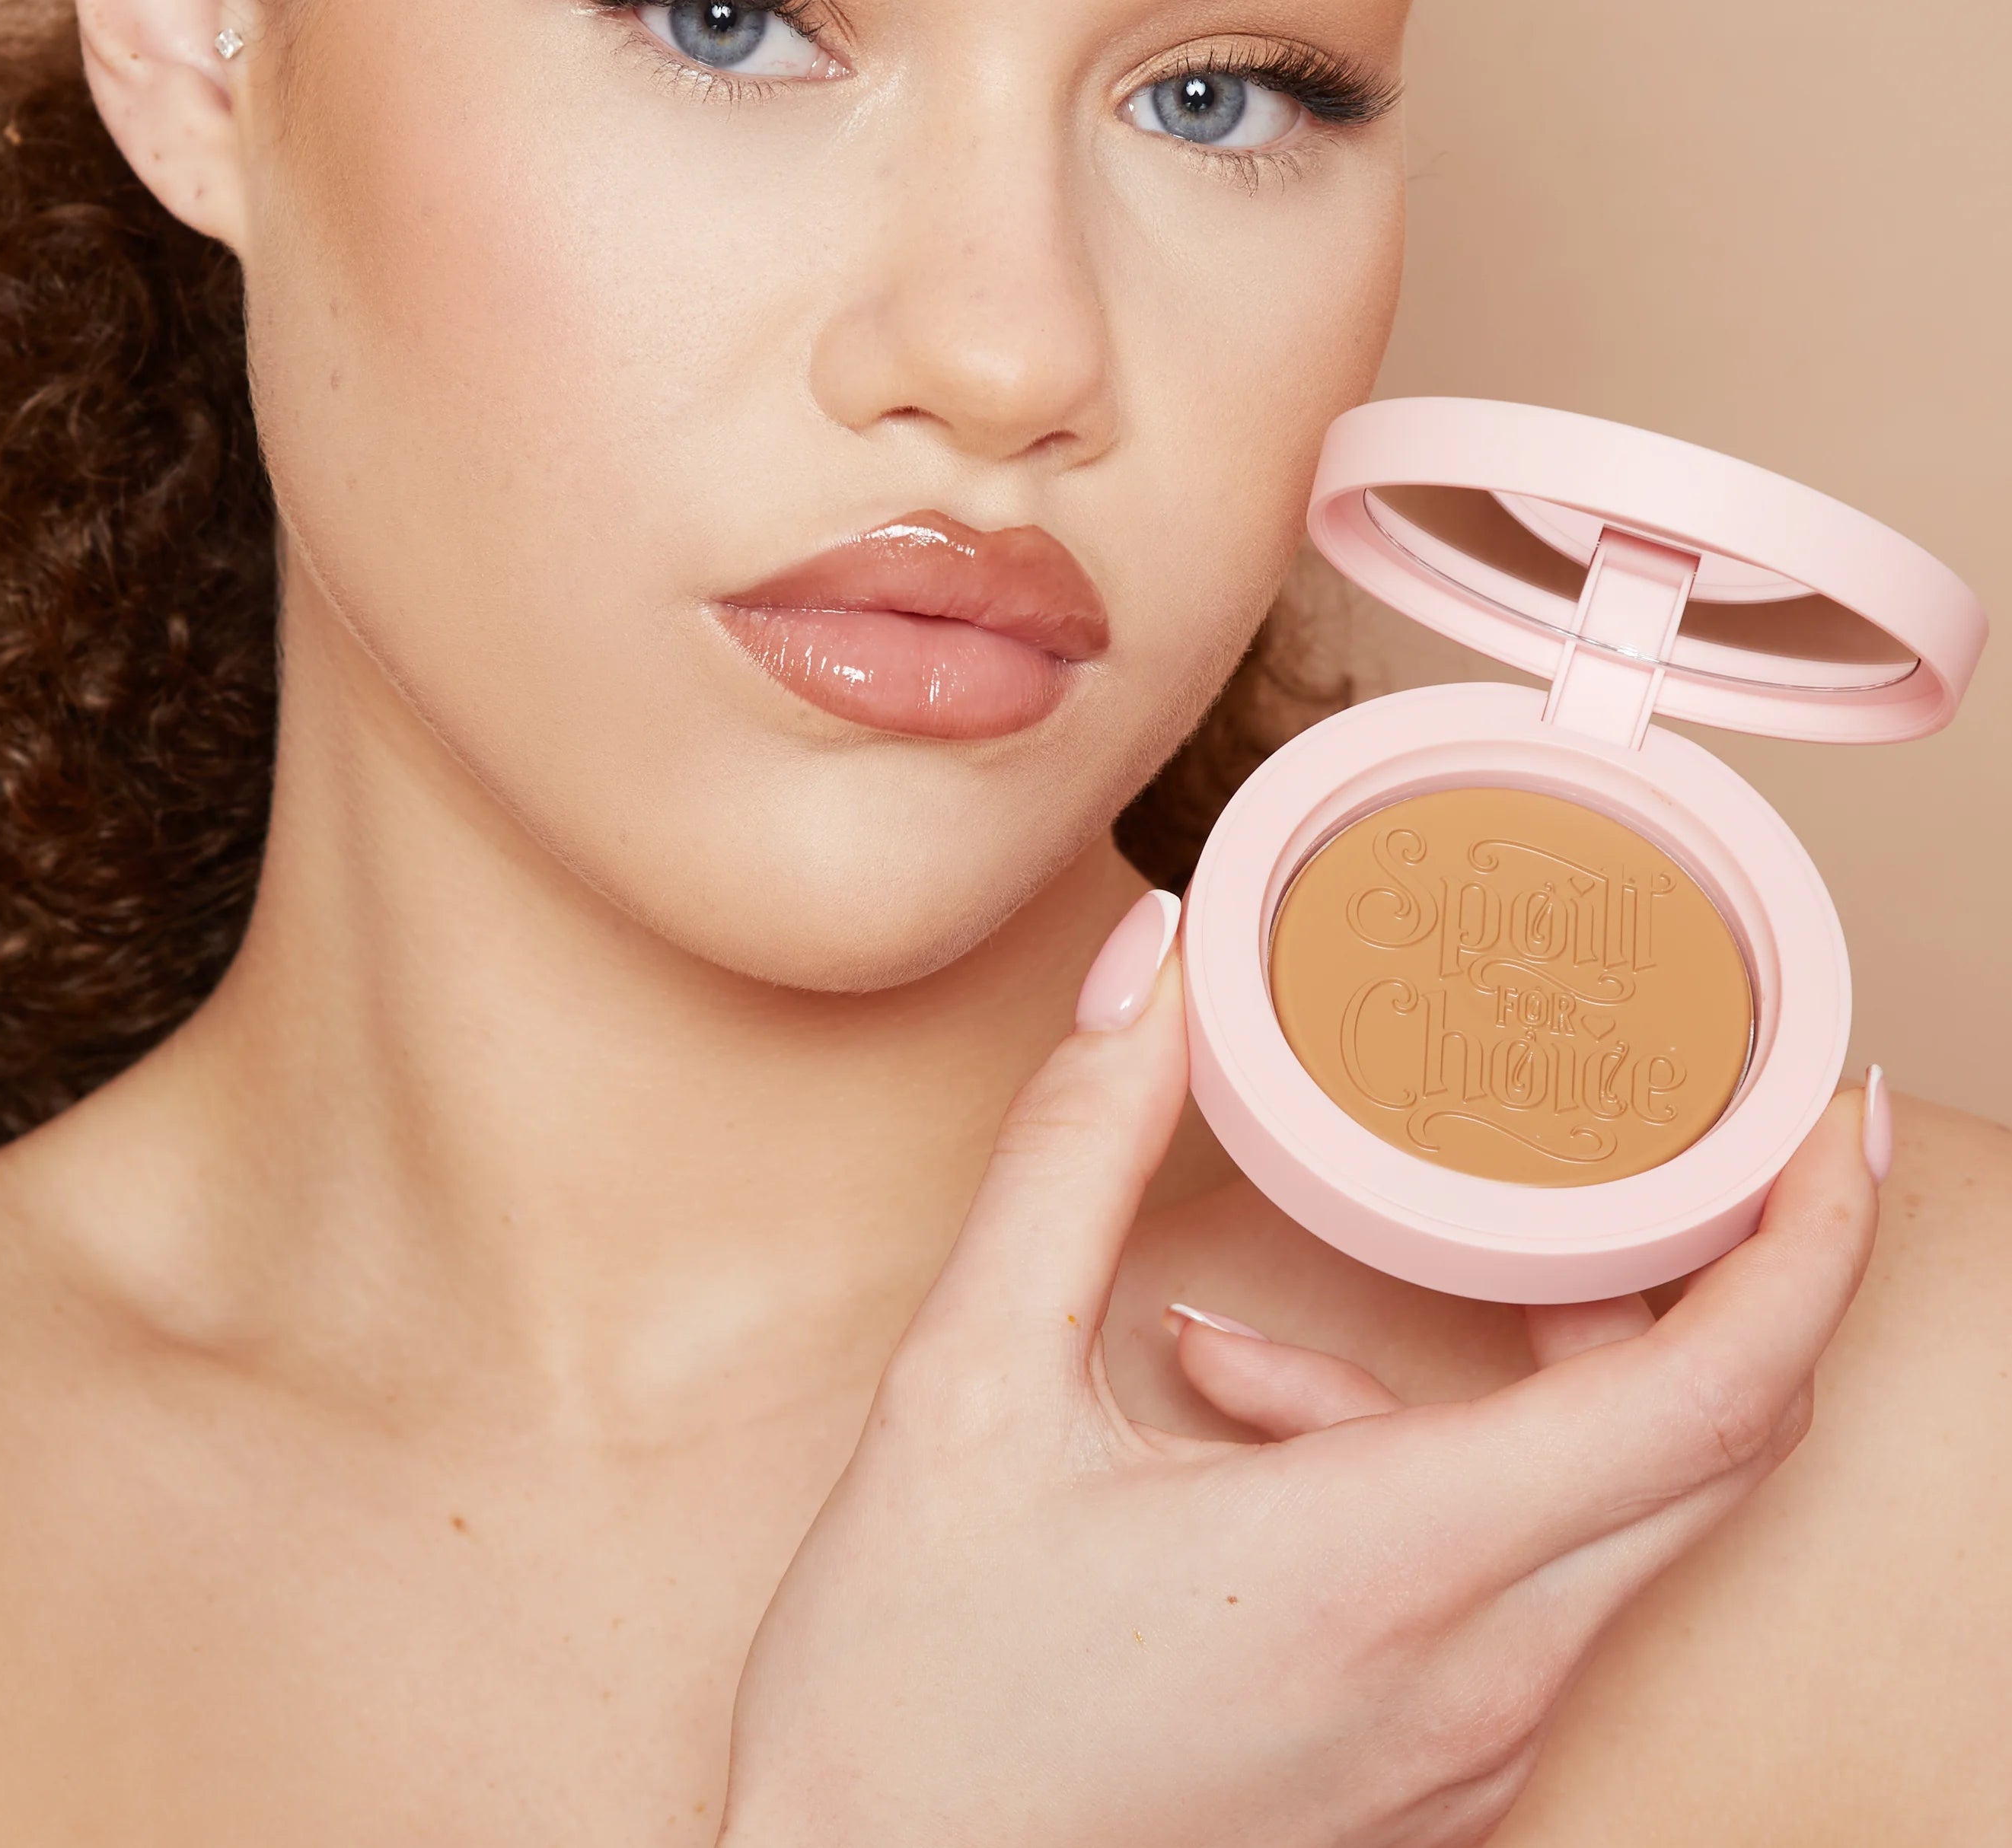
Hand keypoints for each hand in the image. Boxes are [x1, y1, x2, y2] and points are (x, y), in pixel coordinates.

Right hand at [721, 889, 1878, 1847]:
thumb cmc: (907, 1684)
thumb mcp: (967, 1381)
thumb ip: (1077, 1147)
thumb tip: (1156, 960)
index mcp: (1385, 1563)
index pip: (1707, 1400)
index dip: (1807, 1245)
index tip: (1817, 1119)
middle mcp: (1474, 1680)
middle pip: (1703, 1450)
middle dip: (1710, 1279)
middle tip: (1659, 1140)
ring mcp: (1465, 1757)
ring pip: (1603, 1520)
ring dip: (1524, 1377)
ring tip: (1296, 1328)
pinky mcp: (1430, 1794)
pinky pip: (1524, 1602)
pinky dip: (1450, 1478)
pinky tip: (1253, 1437)